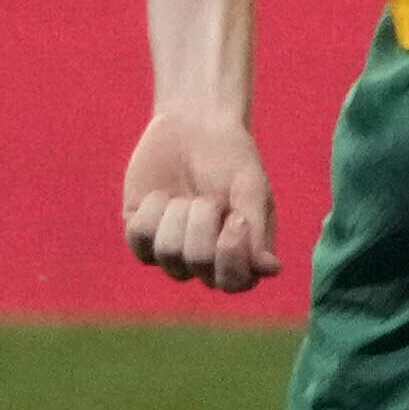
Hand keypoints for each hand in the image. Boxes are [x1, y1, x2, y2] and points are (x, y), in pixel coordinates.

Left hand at [122, 103, 278, 291]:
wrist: (194, 127)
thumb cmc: (231, 160)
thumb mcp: (251, 190)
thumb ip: (257, 230)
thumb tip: (270, 269)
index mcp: (240, 258)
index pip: (235, 283)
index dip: (231, 253)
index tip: (236, 217)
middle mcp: (205, 264)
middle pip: (198, 264)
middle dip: (203, 220)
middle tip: (208, 197)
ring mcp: (171, 253)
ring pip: (167, 253)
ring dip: (178, 214)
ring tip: (185, 196)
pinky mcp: (140, 236)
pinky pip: (138, 238)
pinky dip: (152, 210)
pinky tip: (162, 196)